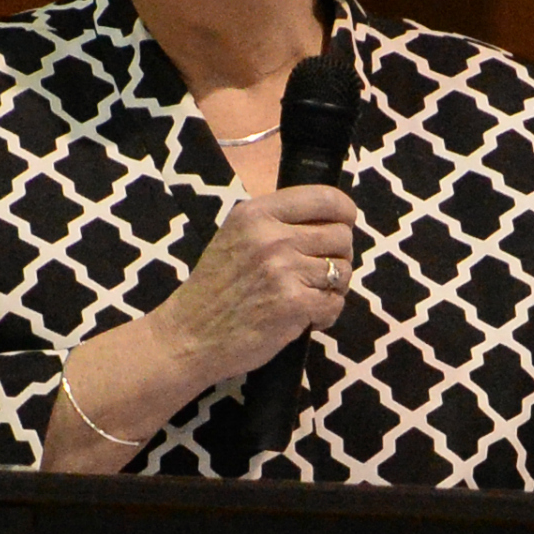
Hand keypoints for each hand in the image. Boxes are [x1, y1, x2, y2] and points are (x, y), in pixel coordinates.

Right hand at [149, 184, 356, 383]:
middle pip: (341, 235)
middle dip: (338, 256)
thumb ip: (275, 223)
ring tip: (307, 295)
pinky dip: (325, 314)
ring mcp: (284, 270)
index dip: (344, 212)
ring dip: (333, 287)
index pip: (324, 197)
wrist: (189, 336)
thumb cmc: (214, 289)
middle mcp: (272, 236)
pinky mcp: (294, 304)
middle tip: (317, 273)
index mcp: (257, 213)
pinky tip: (302, 318)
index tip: (343, 224)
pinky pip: (335, 303)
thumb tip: (329, 218)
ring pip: (343, 270)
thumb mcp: (235, 237)